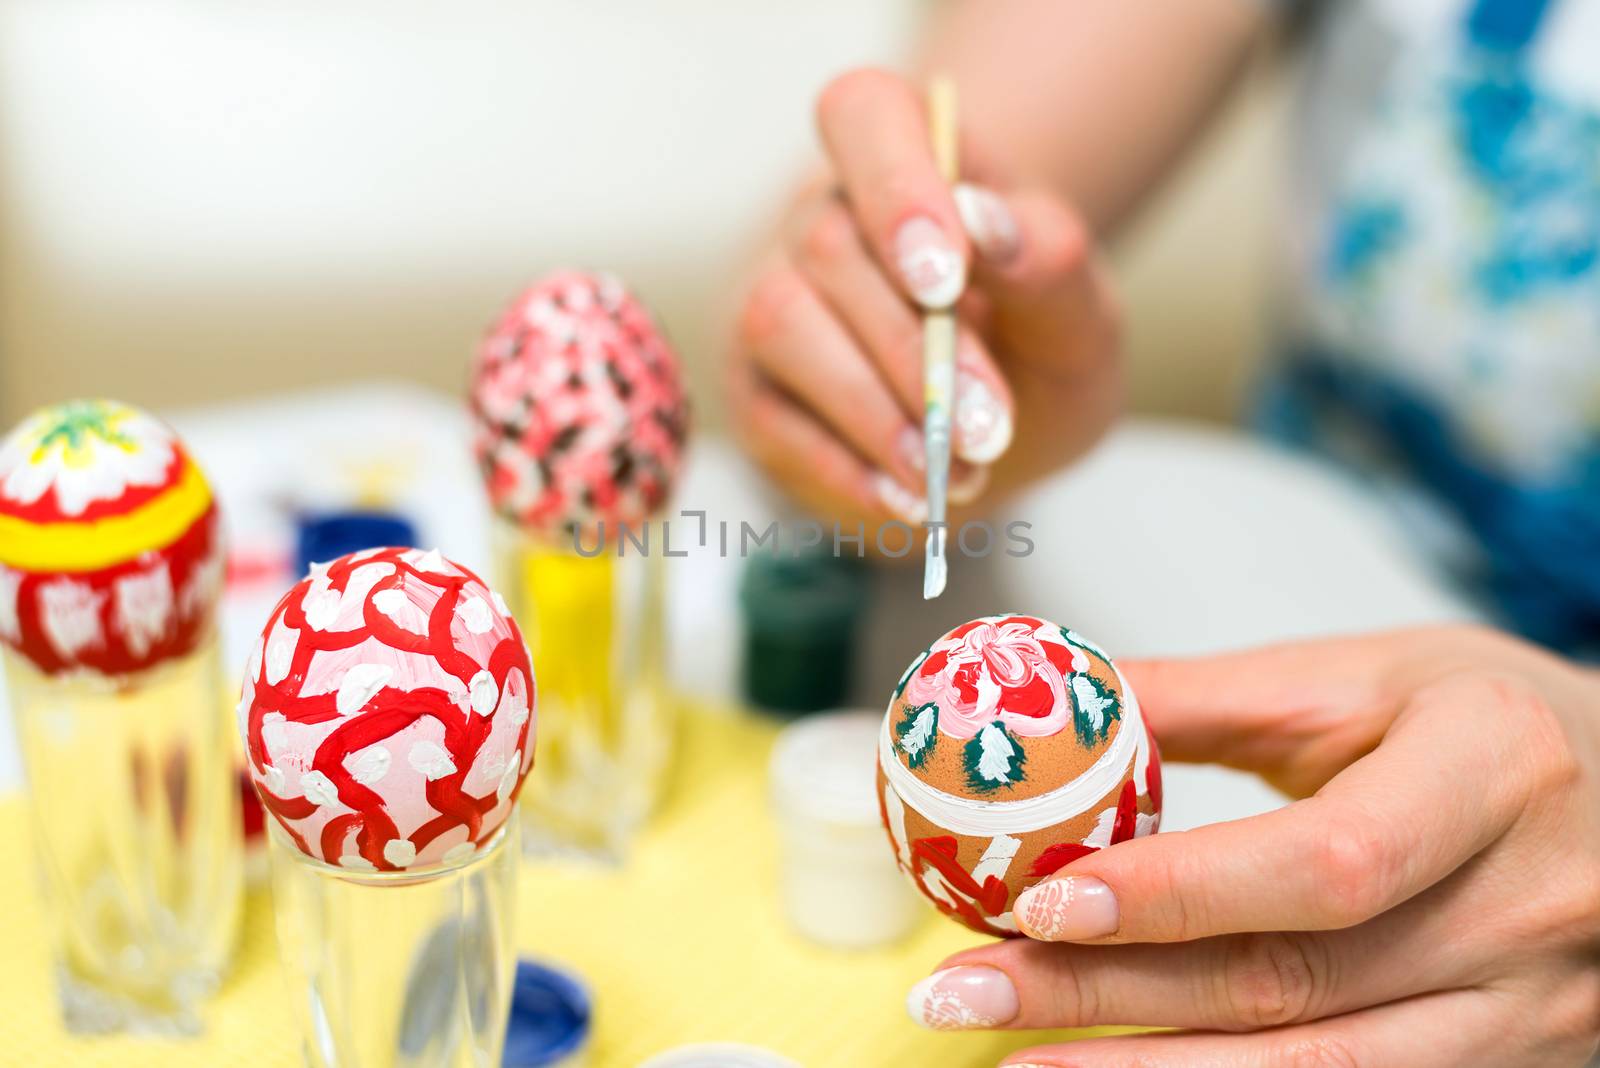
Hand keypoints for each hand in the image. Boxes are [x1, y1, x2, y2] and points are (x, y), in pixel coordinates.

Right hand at [727, 68, 1121, 528]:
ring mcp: (772, 301)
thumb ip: (1047, 260)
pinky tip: (908, 501)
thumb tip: (984, 224)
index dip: (895, 188)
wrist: (995, 435)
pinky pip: (772, 419)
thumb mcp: (1078, 311)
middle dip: (912, 348)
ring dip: (872, 410)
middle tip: (987, 429)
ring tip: (952, 476)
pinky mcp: (757, 392)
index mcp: (903, 157)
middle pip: (827, 245)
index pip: (864, 114)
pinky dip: (844, 467)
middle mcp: (819, 217)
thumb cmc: (1036, 345)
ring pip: (780, 323)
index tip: (947, 279)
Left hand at [905, 626, 1599, 1065]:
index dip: (1177, 892)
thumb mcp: (1369, 679)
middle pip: (1294, 983)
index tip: (1039, 900)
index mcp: (1490, 773)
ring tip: (1014, 1061)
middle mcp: (1523, 910)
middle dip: (1111, 995)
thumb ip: (1209, 697)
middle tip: (966, 990)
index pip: (1325, 862)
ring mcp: (1528, 1010)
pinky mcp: (1512, 1066)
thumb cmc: (1496, 726)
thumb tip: (1052, 702)